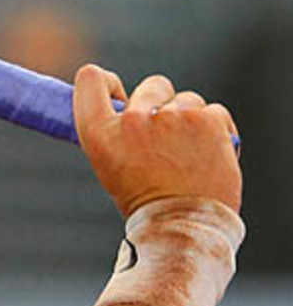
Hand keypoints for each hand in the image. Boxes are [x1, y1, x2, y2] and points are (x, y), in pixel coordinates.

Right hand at [73, 65, 241, 215]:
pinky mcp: (207, 120)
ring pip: (186, 100)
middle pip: (151, 85)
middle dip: (160, 104)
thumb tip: (124, 107)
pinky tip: (208, 153)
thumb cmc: (144, 201)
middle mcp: (133, 120)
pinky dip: (214, 129)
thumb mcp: (110, 165)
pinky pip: (213, 111)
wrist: (182, 226)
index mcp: (100, 133)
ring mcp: (172, 117)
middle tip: (164, 139)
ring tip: (187, 154)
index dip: (107, 82)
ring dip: (189, 120)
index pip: (90, 79)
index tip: (120, 96)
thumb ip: (115, 132)